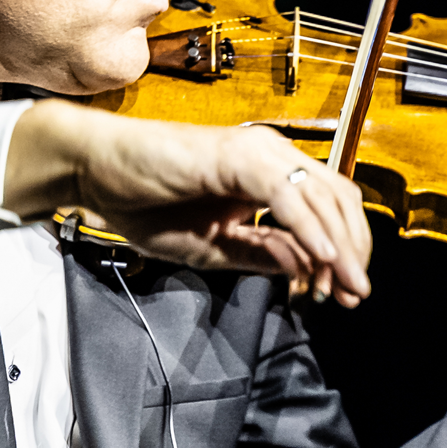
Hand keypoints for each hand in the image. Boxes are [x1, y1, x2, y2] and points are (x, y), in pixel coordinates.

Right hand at [2, 101, 373, 305]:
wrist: (93, 171)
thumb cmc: (142, 202)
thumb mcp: (212, 247)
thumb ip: (260, 254)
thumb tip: (305, 271)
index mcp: (267, 173)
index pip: (327, 207)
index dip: (345, 251)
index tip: (346, 292)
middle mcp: (270, 156)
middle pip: (337, 200)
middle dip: (352, 252)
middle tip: (353, 295)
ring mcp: (256, 152)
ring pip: (321, 197)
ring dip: (339, 246)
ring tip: (343, 286)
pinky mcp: (236, 157)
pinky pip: (287, 196)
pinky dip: (310, 229)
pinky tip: (321, 259)